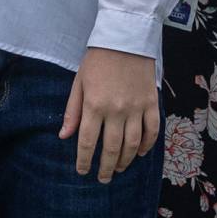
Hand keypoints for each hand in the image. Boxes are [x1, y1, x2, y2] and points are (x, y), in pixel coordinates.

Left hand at [59, 48, 157, 181]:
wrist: (125, 38)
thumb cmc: (97, 60)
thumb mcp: (79, 83)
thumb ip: (72, 111)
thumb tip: (64, 136)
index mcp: (94, 105)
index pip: (88, 141)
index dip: (84, 160)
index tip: (83, 172)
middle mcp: (116, 110)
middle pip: (112, 148)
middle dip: (106, 167)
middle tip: (103, 179)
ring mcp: (136, 108)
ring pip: (133, 144)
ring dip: (126, 161)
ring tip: (119, 169)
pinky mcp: (152, 103)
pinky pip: (152, 131)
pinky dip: (147, 145)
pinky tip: (140, 153)